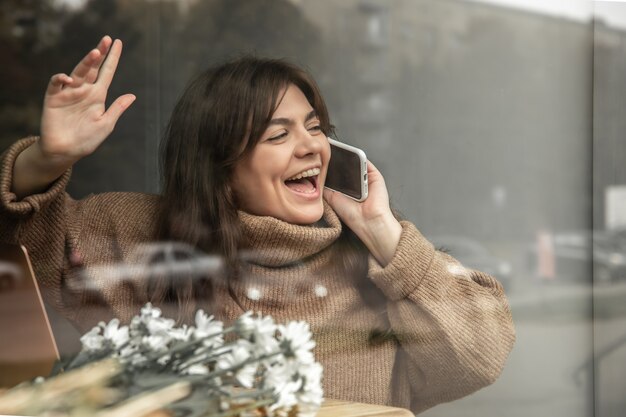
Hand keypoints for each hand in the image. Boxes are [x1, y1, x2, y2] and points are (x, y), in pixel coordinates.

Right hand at [11, 36, 134, 198]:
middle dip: (99, 54)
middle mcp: (83, 90)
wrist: (66, 151)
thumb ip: (117, 108)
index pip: (106, 73)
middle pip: (92, 68)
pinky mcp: (53, 98)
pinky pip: (56, 84)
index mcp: (97, 95)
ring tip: (95, 53)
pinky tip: (69, 78)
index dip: (112, 58)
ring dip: (86, 62)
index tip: (118, 43)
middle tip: (107, 40)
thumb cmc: (87, 139)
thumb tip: (132, 95)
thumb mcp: (106, 124)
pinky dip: (61, 79)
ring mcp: (68, 93)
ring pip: (77, 72)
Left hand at [323, 161, 401, 265]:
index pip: (337, 174)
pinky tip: (352, 154)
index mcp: (346, 189)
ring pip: (356, 163)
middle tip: (327, 154)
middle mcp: (356, 183)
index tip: (320, 161)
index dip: (329, 168)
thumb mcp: (332, 198)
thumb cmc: (351, 214)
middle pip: (346, 167)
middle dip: (337, 161)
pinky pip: (366, 163)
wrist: (368, 220)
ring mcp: (366, 179)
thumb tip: (317, 174)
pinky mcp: (375, 175)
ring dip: (348, 157)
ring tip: (338, 152)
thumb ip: (326, 186)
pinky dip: (359, 157)